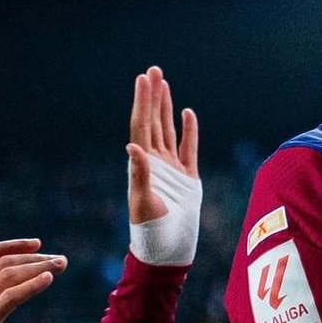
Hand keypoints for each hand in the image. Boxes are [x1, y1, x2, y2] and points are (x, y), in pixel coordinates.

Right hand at [0, 240, 66, 322]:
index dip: (13, 245)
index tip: (37, 244)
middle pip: (2, 264)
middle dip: (33, 257)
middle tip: (59, 259)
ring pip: (8, 277)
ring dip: (38, 268)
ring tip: (60, 266)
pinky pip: (9, 298)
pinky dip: (30, 285)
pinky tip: (47, 280)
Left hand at [126, 65, 200, 264]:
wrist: (168, 252)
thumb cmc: (150, 232)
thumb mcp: (142, 203)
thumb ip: (140, 174)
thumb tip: (132, 147)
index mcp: (142, 165)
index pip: (141, 125)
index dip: (142, 101)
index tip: (143, 79)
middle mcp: (155, 163)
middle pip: (153, 121)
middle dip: (153, 96)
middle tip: (153, 70)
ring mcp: (172, 170)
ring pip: (169, 131)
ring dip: (167, 108)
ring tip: (165, 84)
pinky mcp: (189, 180)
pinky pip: (189, 149)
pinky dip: (189, 131)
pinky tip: (187, 114)